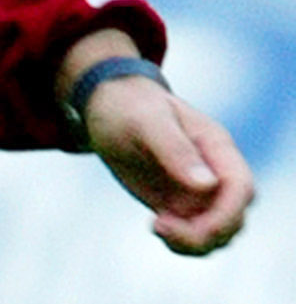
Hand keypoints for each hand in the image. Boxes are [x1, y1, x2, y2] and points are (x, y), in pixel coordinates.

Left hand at [65, 35, 254, 254]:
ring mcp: (198, 190)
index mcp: (216, 147)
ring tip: (157, 226)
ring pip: (216, 232)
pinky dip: (181, 241)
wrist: (107, 104)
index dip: (228, 213)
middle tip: (160, 226)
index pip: (241, 188)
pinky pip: (193, 233)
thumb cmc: (128, 104)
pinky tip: (155, 226)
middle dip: (207, 233)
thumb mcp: (145, 120)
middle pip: (233, 218)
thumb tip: (208, 185)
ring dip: (194, 242)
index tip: (198, 225)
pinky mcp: (179, 203)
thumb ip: (175, 149)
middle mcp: (214, 172)